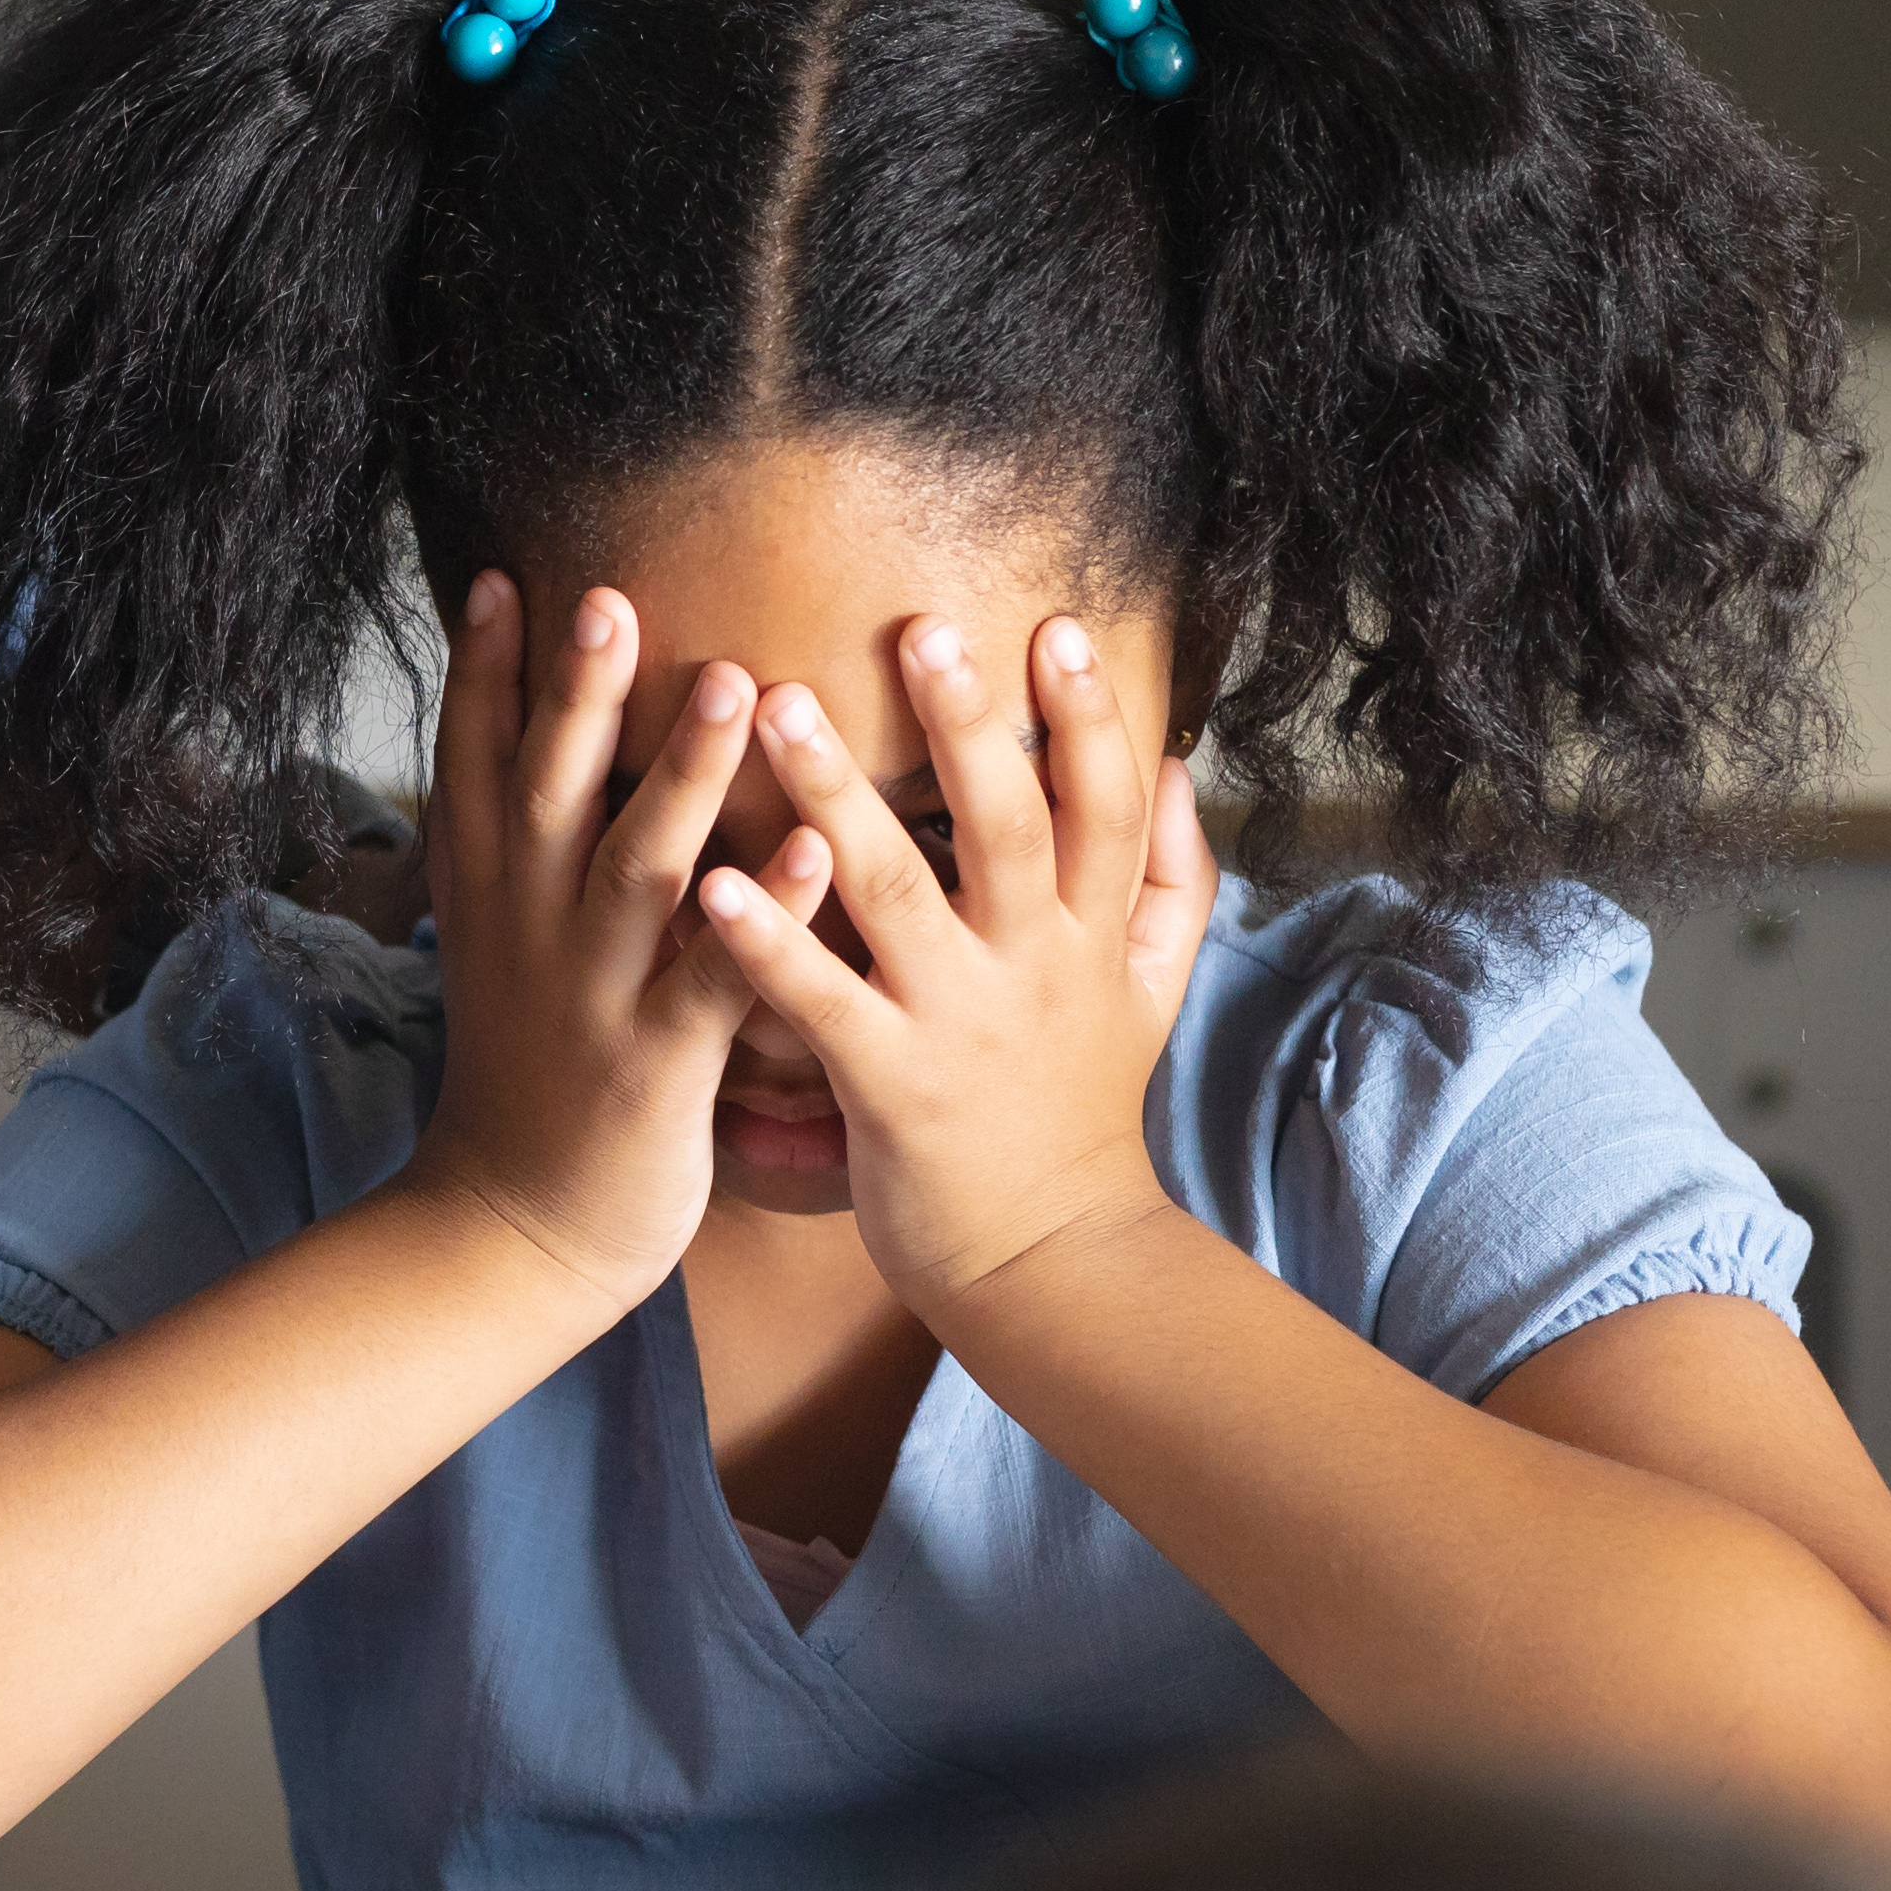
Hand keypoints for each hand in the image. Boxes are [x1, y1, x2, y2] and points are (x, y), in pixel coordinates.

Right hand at [390, 571, 800, 1306]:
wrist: (511, 1228)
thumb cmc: (528, 1071)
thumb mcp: (498, 945)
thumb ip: (520, 847)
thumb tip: (528, 739)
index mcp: (491, 898)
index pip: (474, 764)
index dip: (485, 672)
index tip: (505, 575)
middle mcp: (532, 931)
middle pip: (550, 790)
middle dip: (576, 692)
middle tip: (610, 594)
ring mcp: (592, 995)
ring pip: (637, 868)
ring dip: (682, 774)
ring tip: (734, 681)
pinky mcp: (656, 1065)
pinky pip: (717, 978)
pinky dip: (765, 913)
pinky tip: (813, 851)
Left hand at [697, 608, 1216, 1303]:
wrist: (1049, 1264)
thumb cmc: (1079, 1115)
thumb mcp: (1151, 994)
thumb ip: (1169, 879)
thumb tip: (1178, 768)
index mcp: (1092, 938)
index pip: (1105, 806)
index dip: (1089, 717)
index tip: (1057, 626)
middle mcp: (1032, 967)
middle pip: (1010, 826)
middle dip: (967, 726)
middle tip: (916, 628)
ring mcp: (959, 1024)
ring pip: (900, 892)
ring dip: (837, 796)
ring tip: (777, 709)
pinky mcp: (889, 1085)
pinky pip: (821, 1000)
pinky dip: (768, 942)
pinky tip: (712, 884)